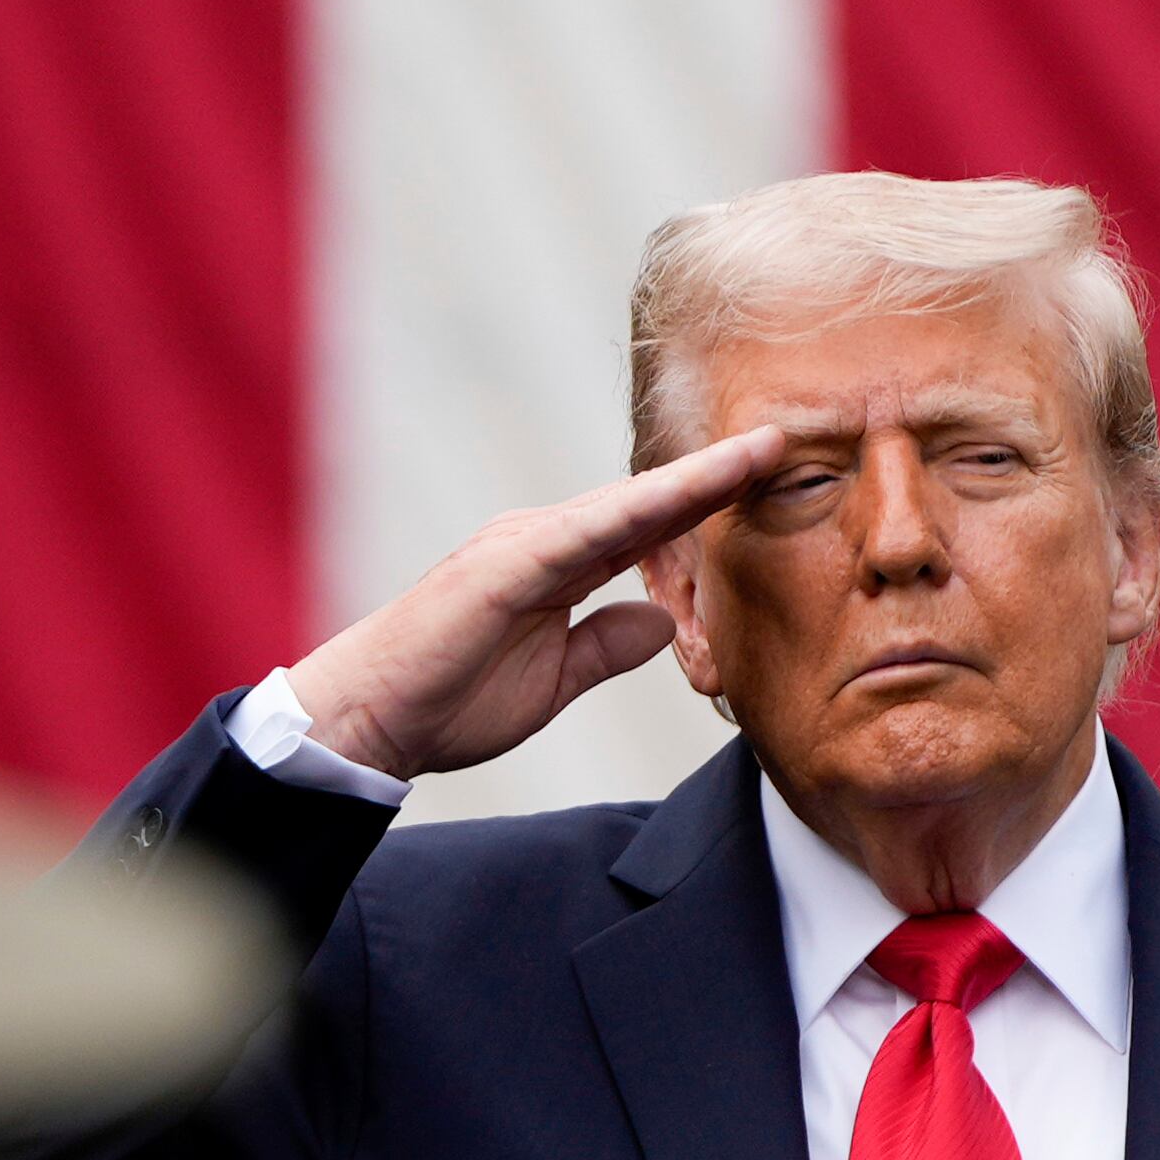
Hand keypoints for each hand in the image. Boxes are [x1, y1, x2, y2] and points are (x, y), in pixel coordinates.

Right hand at [285, 427, 786, 779]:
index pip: (648, 525)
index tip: (770, 475)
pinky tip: (687, 492)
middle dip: (718, 474)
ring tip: (761, 452)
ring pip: (627, 504)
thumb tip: (662, 622)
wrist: (371, 718)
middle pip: (648, 500)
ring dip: (696, 480)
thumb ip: (607, 645)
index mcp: (557, 563)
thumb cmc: (450, 699)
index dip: (709, 499)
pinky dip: (638, 511)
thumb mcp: (555, 679)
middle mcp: (544, 538)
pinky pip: (585, 534)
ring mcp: (523, 545)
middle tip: (788, 441)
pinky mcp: (504, 567)